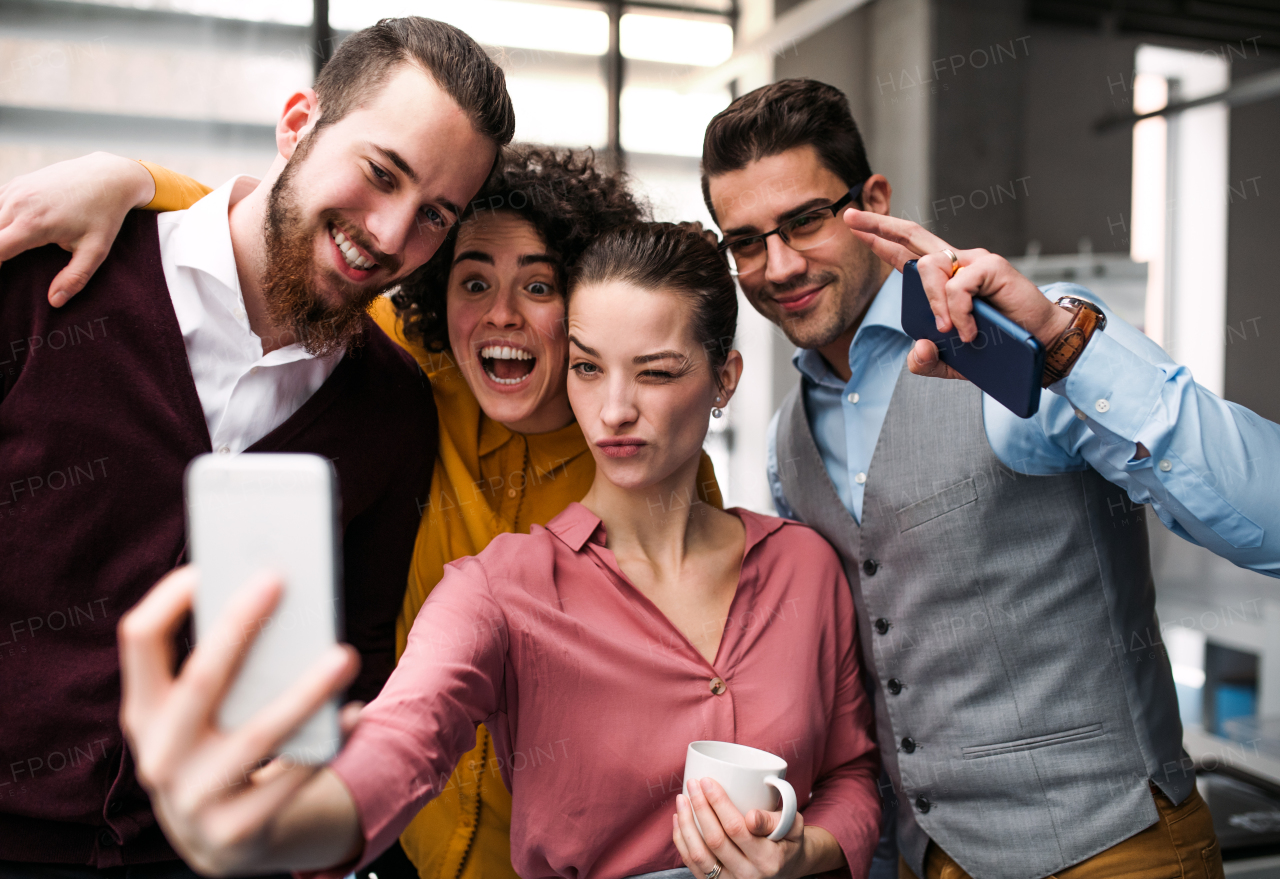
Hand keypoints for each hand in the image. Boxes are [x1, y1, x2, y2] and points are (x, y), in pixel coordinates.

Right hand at [0, 152, 155, 305]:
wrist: (108, 176)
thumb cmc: (104, 215)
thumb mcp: (96, 251)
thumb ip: (75, 278)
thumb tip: (55, 302)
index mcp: (33, 224)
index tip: (4, 276)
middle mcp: (17, 204)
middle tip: (8, 267)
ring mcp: (14, 191)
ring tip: (10, 253)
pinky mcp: (15, 184)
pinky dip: (0, 222)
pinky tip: (11, 233)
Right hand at [118, 566, 362, 874]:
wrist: (223, 841)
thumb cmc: (223, 746)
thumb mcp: (206, 713)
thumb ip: (229, 665)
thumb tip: (277, 594)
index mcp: (144, 711)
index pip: (139, 640)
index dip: (169, 598)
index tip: (209, 563)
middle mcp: (159, 755)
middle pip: (200, 679)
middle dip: (238, 626)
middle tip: (278, 579)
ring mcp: (192, 799)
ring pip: (257, 735)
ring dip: (305, 691)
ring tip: (345, 655)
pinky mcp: (235, 831)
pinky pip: (292, 780)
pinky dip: (329, 742)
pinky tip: (355, 712)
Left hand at [673, 778, 838, 878]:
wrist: (786, 869)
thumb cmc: (788, 841)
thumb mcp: (793, 826)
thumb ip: (776, 819)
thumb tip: (751, 816)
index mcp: (768, 859)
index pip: (736, 828)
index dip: (718, 803)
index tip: (707, 780)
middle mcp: (747, 875)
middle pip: (715, 840)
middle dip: (699, 807)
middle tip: (692, 783)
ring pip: (699, 854)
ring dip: (686, 824)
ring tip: (681, 798)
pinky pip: (692, 864)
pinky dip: (681, 841)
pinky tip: (679, 819)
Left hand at [842, 209, 1071, 380]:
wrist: (1040, 346)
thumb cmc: (999, 347)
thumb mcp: (953, 361)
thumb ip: (927, 360)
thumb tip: (917, 349)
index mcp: (944, 280)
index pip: (905, 254)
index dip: (880, 238)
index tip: (853, 224)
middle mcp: (957, 264)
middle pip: (912, 236)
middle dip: (879, 225)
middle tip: (851, 217)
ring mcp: (974, 262)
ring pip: (930, 267)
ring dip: (932, 303)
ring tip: (947, 331)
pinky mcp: (992, 266)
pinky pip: (957, 285)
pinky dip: (957, 312)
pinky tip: (968, 330)